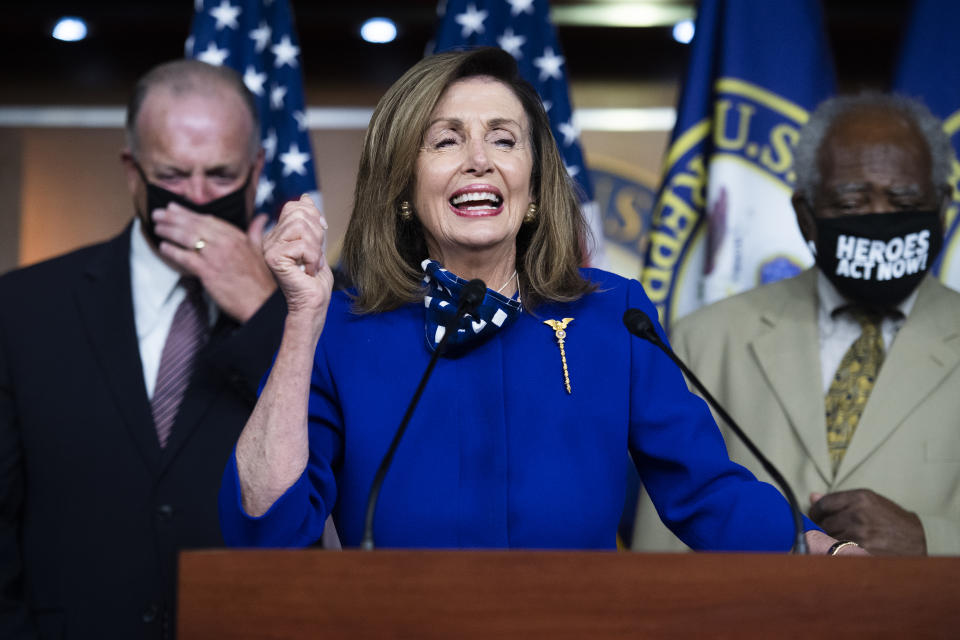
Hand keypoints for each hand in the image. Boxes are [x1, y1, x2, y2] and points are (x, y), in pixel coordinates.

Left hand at [154, 204, 276, 322]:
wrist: (262, 302)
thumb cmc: (262, 279)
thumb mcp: (261, 250)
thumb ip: (256, 231)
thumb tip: (261, 217)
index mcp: (237, 236)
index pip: (208, 219)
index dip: (188, 212)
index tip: (174, 207)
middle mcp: (225, 242)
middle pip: (194, 225)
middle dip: (172, 218)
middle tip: (157, 213)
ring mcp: (215, 256)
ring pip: (187, 238)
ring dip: (169, 231)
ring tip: (157, 227)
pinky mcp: (208, 272)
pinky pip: (185, 258)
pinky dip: (172, 251)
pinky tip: (163, 247)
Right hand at [262, 194, 333, 337]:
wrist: (313, 303)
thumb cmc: (315, 279)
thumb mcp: (315, 242)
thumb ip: (309, 221)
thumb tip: (305, 196)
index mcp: (278, 234)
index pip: (294, 206)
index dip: (313, 216)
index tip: (320, 234)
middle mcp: (270, 239)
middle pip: (298, 213)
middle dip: (316, 233)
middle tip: (314, 255)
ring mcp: (269, 248)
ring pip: (301, 227)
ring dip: (315, 248)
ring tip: (311, 264)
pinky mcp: (274, 258)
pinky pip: (302, 245)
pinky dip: (313, 258)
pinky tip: (308, 271)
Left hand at [809, 489, 926, 554]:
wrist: (918, 538)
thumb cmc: (891, 518)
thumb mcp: (869, 501)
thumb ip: (840, 500)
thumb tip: (812, 497)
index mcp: (859, 498)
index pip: (823, 504)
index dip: (816, 512)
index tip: (816, 517)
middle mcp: (858, 514)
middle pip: (824, 523)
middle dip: (823, 528)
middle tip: (829, 532)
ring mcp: (861, 533)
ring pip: (830, 538)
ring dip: (830, 541)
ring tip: (840, 541)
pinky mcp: (864, 550)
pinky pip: (839, 551)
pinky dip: (838, 551)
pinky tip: (844, 550)